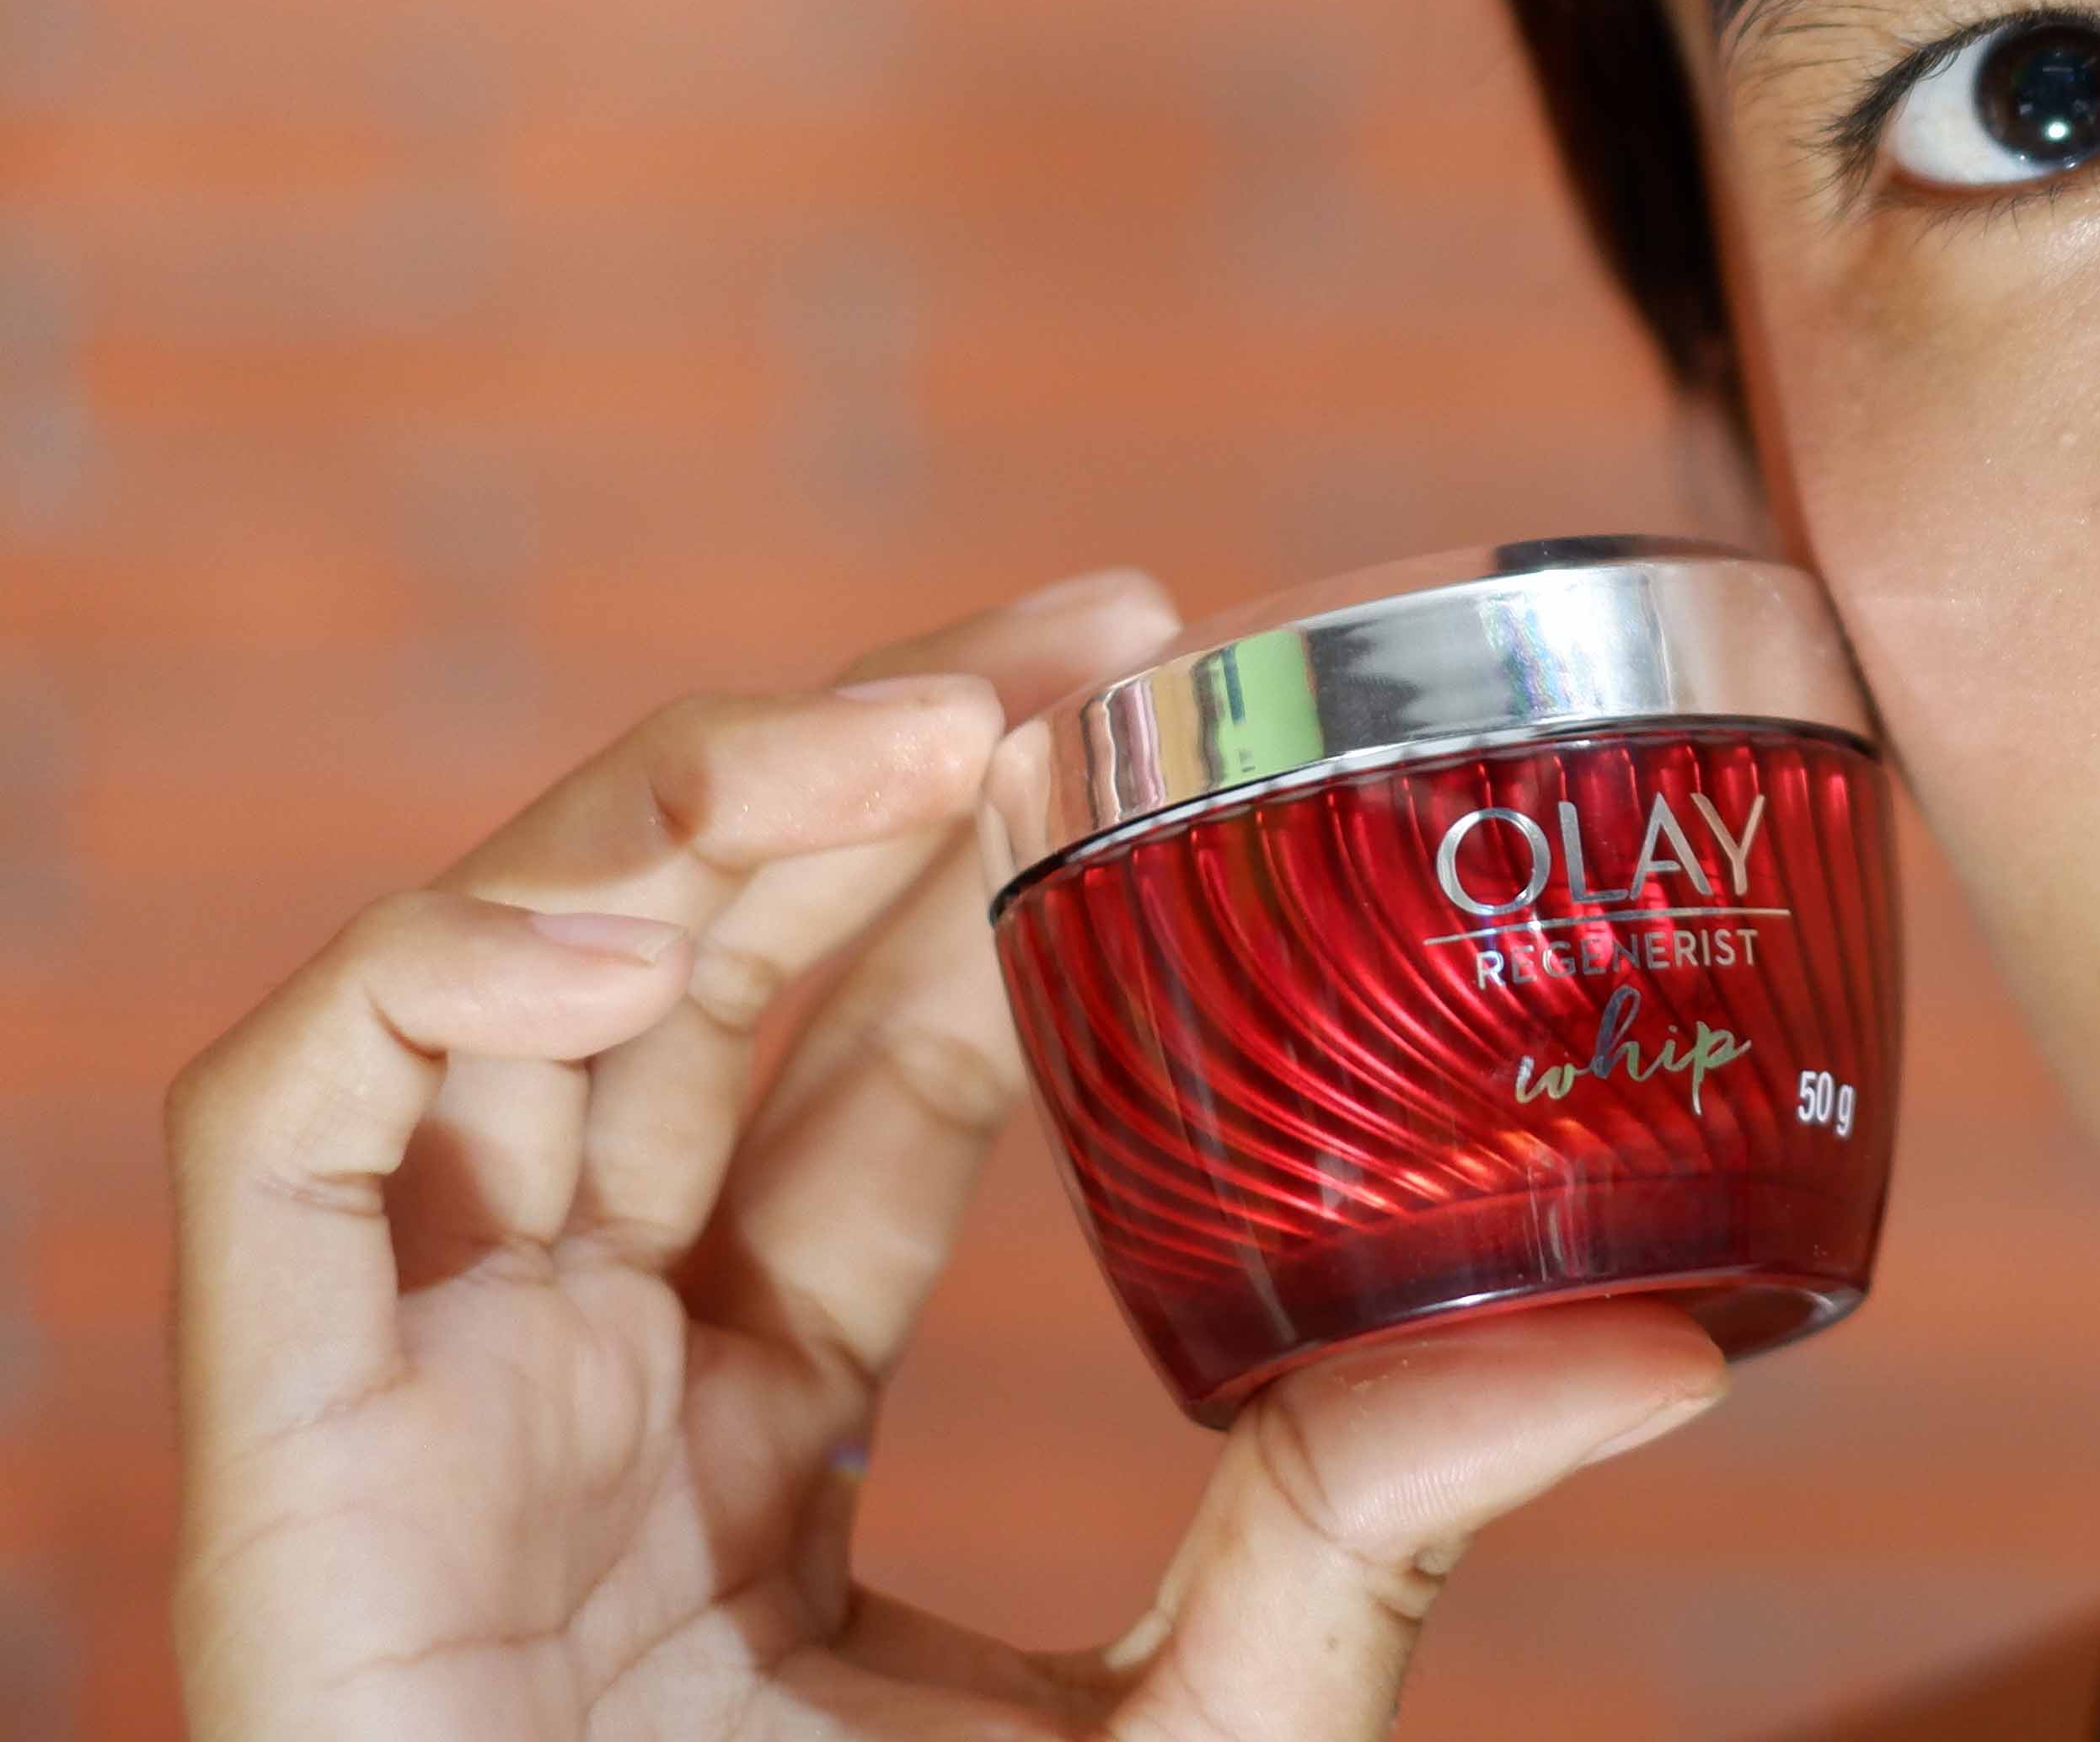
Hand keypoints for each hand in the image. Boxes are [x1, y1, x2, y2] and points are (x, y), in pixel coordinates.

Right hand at [167, 572, 1732, 1740]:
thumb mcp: (1189, 1732)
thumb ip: (1367, 1531)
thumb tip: (1667, 1345)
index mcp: (745, 1442)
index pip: (856, 1080)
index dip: (974, 867)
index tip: (1154, 687)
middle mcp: (568, 1393)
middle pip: (695, 979)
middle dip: (868, 753)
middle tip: (1099, 624)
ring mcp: (413, 1410)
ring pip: (505, 986)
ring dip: (698, 799)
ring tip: (928, 725)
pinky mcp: (277, 1457)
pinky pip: (284, 1129)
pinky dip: (441, 967)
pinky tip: (641, 933)